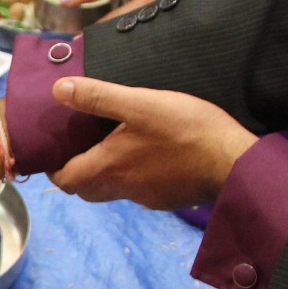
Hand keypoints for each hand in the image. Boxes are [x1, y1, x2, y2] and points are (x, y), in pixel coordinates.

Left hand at [46, 77, 256, 209]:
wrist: (233, 162)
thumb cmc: (186, 130)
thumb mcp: (140, 103)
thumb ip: (98, 97)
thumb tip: (58, 90)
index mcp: (108, 166)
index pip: (65, 180)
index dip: (54, 168)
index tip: (55, 151)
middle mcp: (122, 188)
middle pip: (85, 190)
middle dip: (76, 173)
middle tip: (78, 148)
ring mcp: (146, 197)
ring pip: (111, 191)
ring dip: (104, 175)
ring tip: (110, 147)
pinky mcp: (167, 198)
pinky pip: (139, 191)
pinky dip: (132, 177)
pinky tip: (147, 155)